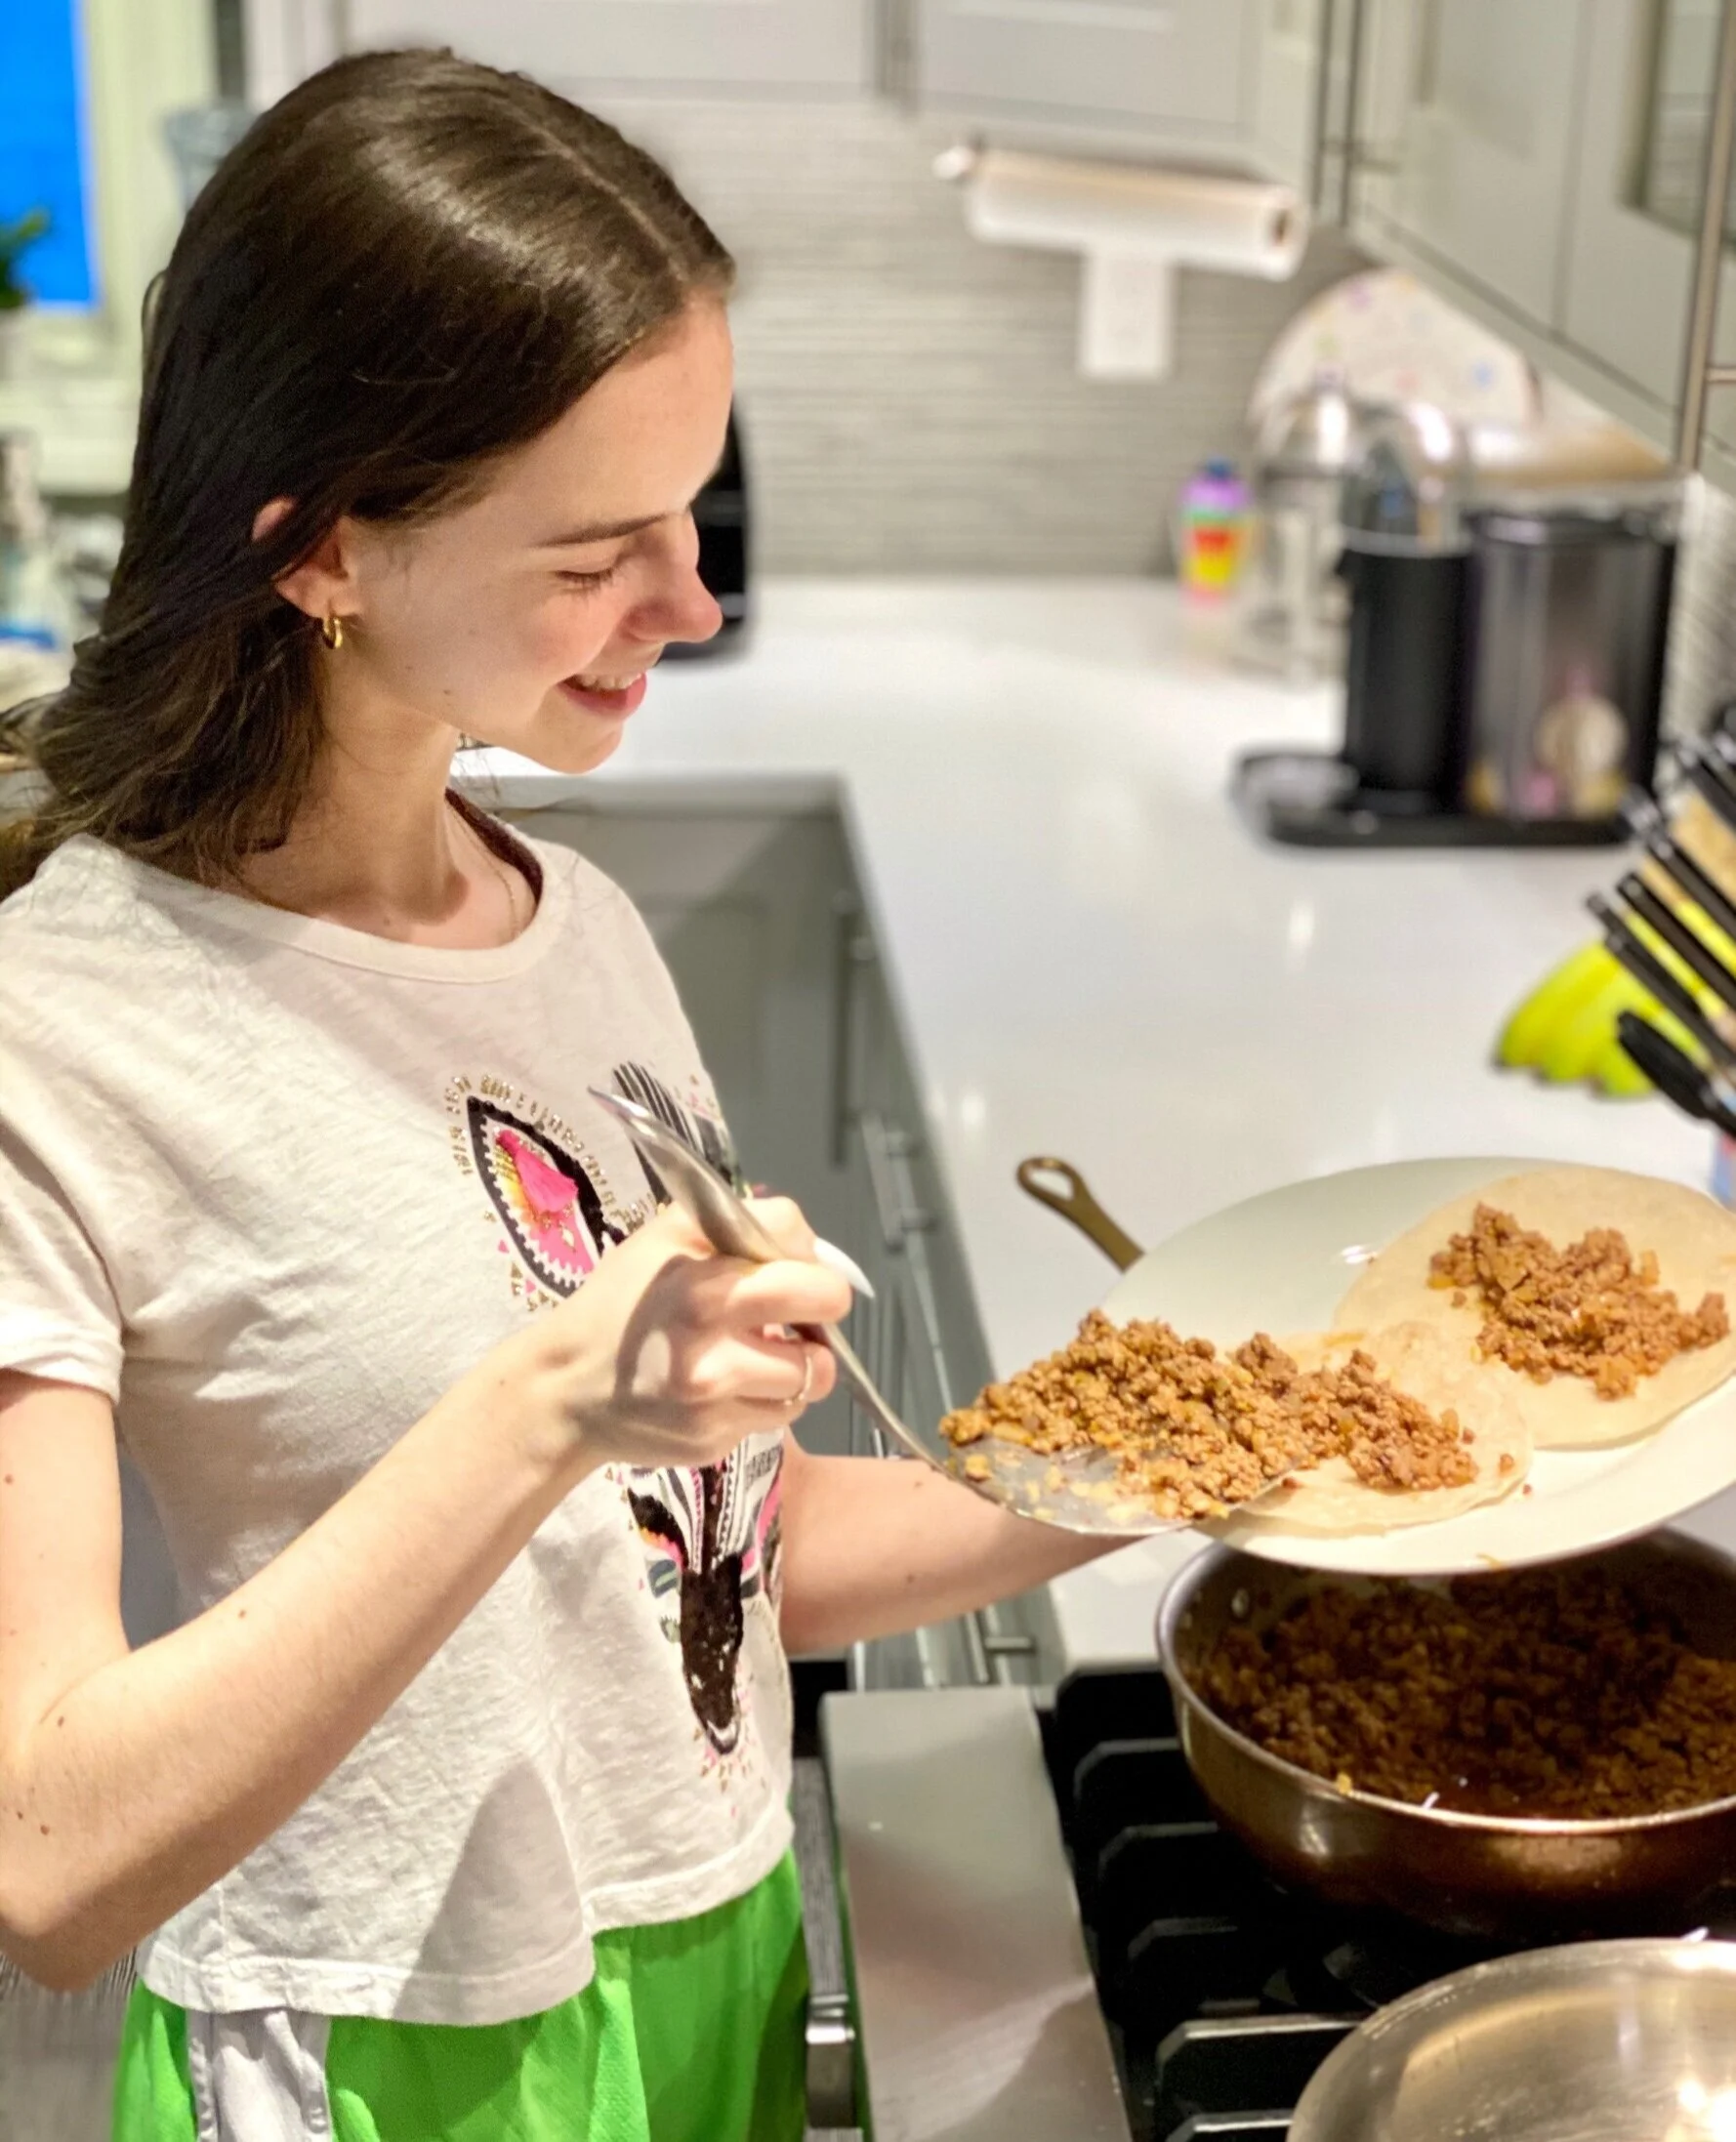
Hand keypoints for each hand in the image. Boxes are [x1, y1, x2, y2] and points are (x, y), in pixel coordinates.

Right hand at [513, 1198, 849, 1474]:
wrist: (566, 1388)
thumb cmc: (619, 1302)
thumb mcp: (666, 1235)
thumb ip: (744, 1223)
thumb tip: (808, 1247)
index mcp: (708, 1292)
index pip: (814, 1277)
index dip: (814, 1271)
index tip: (793, 1275)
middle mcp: (717, 1356)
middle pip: (825, 1340)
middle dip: (819, 1325)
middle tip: (795, 1319)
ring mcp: (717, 1407)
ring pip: (809, 1384)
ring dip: (796, 1367)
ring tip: (757, 1353)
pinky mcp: (715, 1443)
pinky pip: (775, 1417)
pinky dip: (764, 1398)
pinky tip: (727, 1385)